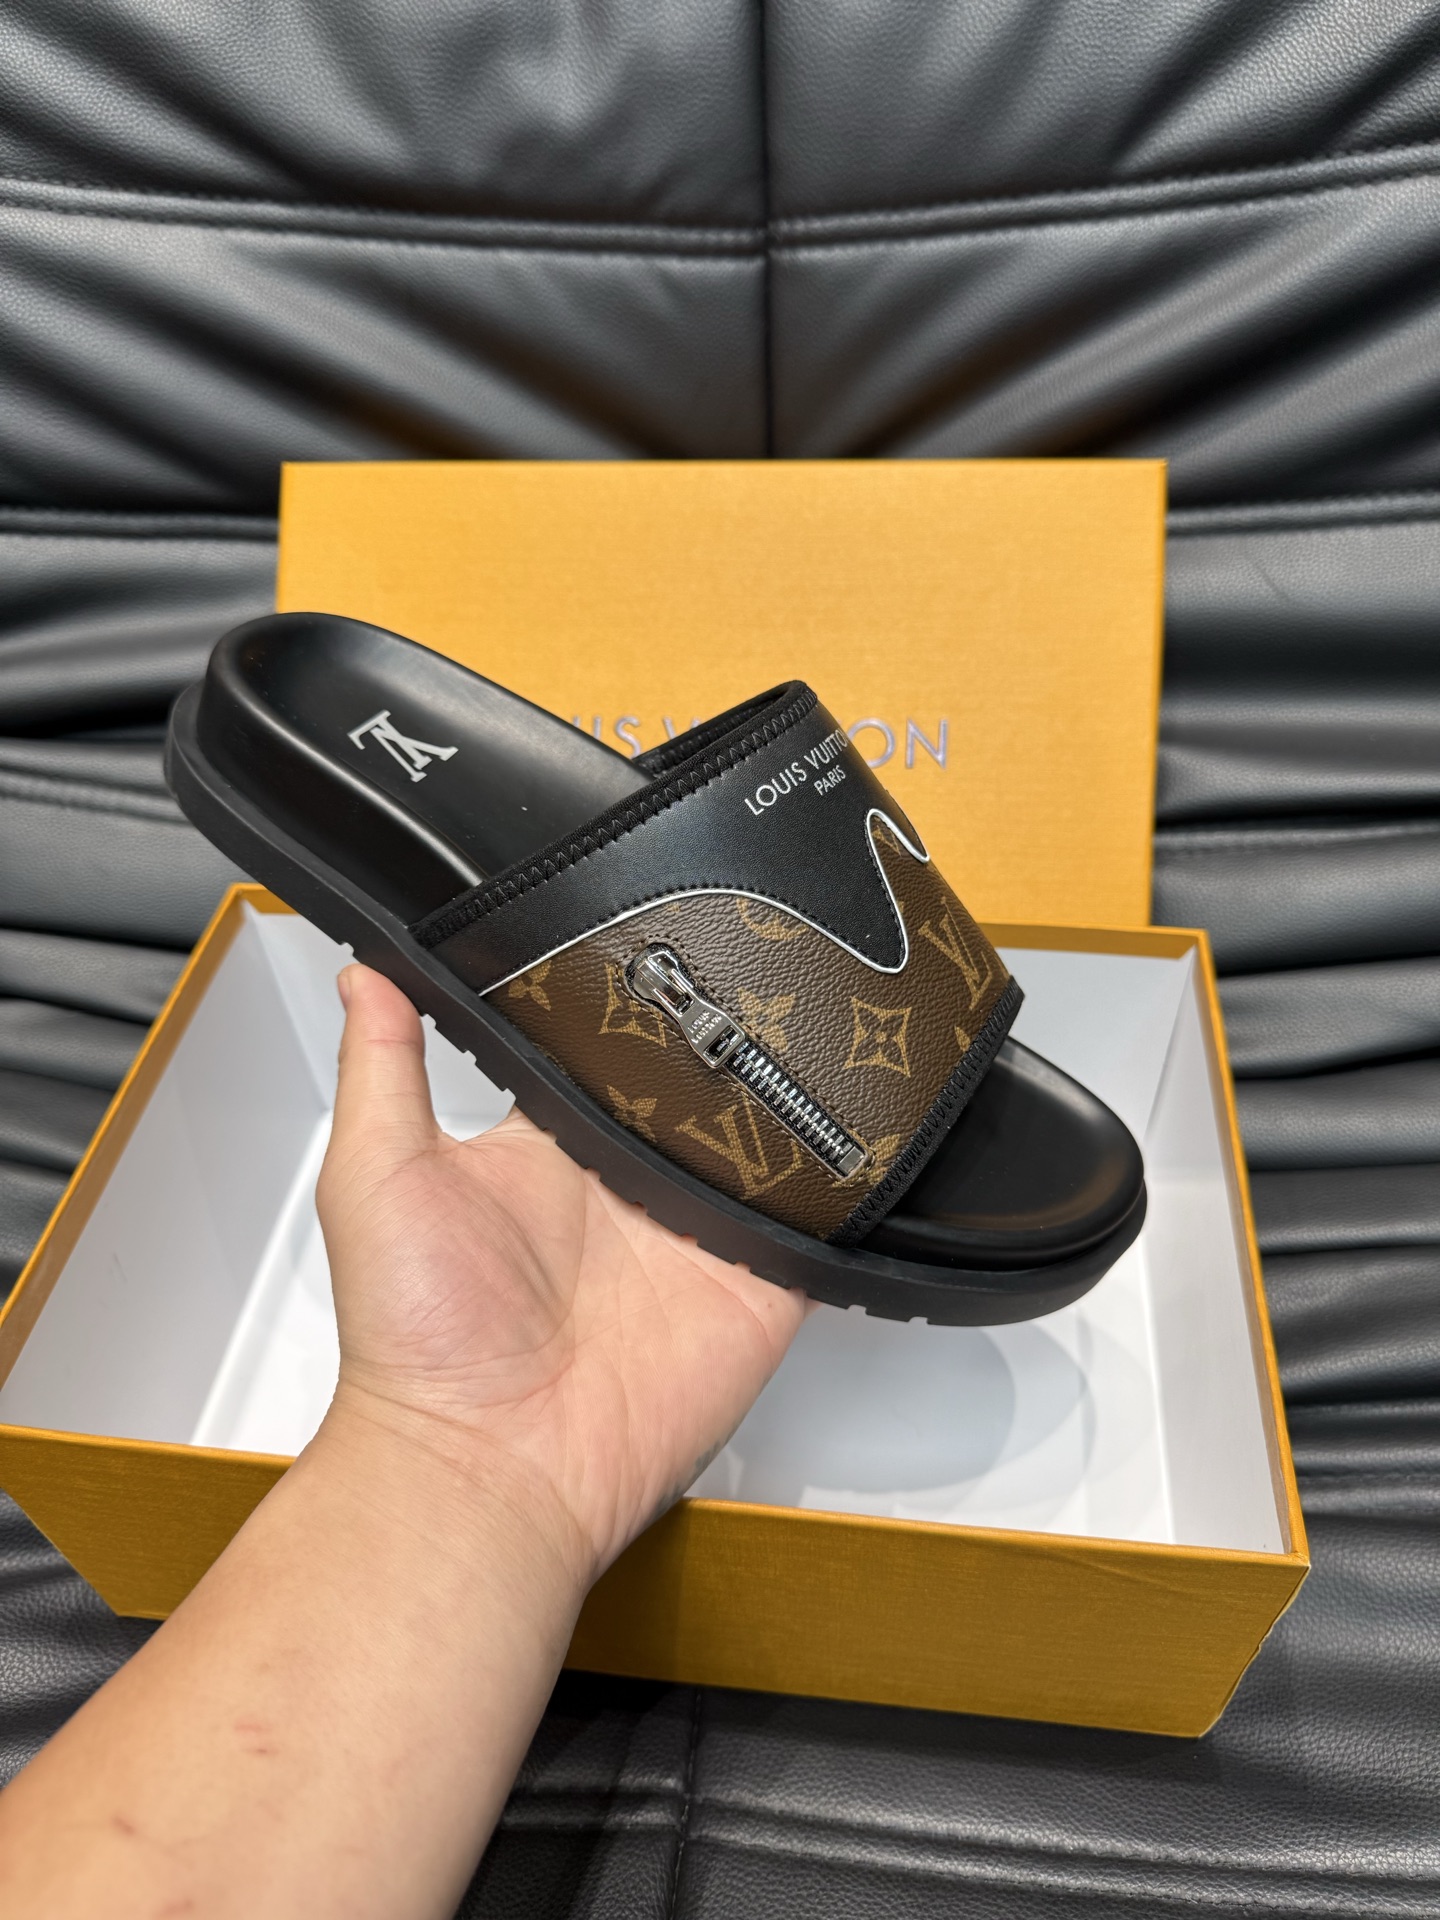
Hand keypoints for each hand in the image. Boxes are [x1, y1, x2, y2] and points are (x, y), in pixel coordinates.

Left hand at [316, 964, 806, 1587]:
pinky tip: (863, 1119)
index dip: (633, 993)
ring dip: (793, 1089)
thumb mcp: (375, 1176)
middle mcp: (628, 1181)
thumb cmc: (417, 1340)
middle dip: (731, 1027)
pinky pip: (819, 1218)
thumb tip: (365, 970)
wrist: (489, 1468)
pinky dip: (845, 1177)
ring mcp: (699, 1230)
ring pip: (769, 1134)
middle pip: (700, 1079)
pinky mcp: (759, 1282)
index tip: (659, 916)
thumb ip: (382, 1067)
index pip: (606, 1046)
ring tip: (825, 1013)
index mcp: (551, 1146)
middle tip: (765, 955)